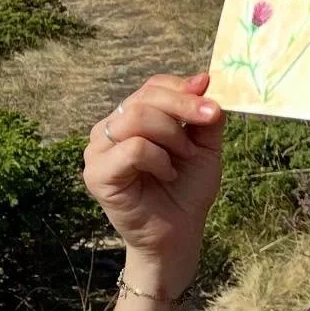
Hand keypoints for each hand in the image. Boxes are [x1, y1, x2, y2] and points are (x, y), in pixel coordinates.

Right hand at [82, 70, 224, 284]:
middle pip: (144, 98)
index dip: (183, 89)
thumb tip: (204, 78)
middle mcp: (110, 128)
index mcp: (132, 116)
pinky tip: (167, 174)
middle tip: (206, 127)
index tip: (212, 104)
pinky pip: (132, 148)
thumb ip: (203, 114)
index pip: (153, 86)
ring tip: (184, 158)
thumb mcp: (205, 145)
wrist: (179, 232)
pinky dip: (158, 158)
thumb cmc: (188, 188)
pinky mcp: (97, 174)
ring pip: (136, 117)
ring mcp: (98, 151)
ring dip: (172, 135)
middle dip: (183, 109)